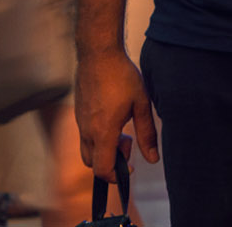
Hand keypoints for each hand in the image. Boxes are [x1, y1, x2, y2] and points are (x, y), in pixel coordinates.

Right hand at [75, 48, 157, 180]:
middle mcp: (87, 131)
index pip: (102, 169)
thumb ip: (147, 134)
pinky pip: (85, 136)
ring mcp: (80, 123)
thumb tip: (152, 158)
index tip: (130, 167)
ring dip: (104, 148)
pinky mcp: (78, 114)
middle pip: (93, 163)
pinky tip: (114, 117)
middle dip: (111, 161)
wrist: (98, 55)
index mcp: (103, 132)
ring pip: (88, 150)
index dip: (116, 176)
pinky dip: (98, 137)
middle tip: (129, 141)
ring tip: (123, 127)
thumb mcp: (141, 104)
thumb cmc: (121, 77)